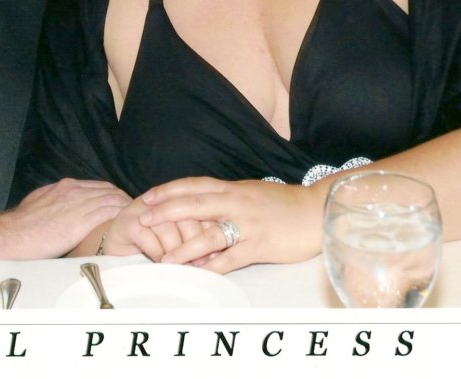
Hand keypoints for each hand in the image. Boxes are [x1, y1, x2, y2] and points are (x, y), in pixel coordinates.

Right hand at [0, 179, 129, 260]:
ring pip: (112, 200)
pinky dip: (121, 216)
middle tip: (135, 211)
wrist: (11, 235)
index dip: (112, 195)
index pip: (98, 186)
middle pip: (109, 190)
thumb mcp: (40, 203)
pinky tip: (128, 224)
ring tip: (137, 218)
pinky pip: (109, 213)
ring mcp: (78, 204)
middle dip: (123, 200)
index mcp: (65, 186)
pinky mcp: (81, 220)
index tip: (120, 204)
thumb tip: (63, 207)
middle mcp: (74, 190)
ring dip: (126, 208)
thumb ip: (56, 201)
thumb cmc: (22, 225)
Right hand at [100, 195, 212, 261]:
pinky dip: (157, 253)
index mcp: (177, 197)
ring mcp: (142, 210)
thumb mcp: (179, 236)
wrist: (119, 240)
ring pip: (167, 228)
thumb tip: (216, 254)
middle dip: (193, 243)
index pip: (199, 208)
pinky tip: (160, 262)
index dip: (208, 231)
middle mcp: (160, 200)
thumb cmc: (155, 241)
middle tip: (198, 263)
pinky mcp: (126, 223)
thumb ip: (196, 237)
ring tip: (181, 266)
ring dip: (175, 251)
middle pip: (185, 216)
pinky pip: (147, 237)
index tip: (215, 253)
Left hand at [136, 177, 324, 272]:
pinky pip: (232, 258)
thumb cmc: (284, 204)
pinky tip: (198, 274)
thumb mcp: (252, 193)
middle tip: (143, 218)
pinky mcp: (260, 245)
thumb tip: (202, 202)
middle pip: (195, 204)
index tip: (148, 197)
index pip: (194, 185)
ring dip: (185, 247)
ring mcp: (248, 224)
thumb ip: (228, 197)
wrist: (318, 212)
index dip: (169, 190)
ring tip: (165, 259)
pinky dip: (213, 266)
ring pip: (210, 234)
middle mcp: (237, 203)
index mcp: (233, 188)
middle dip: (167, 211)